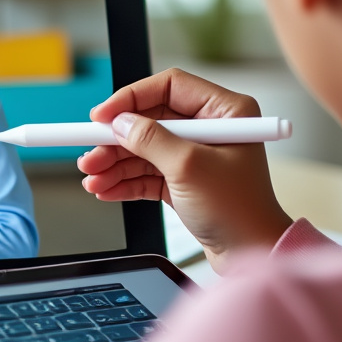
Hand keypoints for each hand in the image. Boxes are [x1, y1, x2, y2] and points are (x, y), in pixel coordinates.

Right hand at [78, 68, 292, 271]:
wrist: (250, 254)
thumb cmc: (238, 209)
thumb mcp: (188, 167)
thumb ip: (151, 140)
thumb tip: (120, 123)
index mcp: (225, 111)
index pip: (169, 87)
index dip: (132, 98)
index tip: (102, 115)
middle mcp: (211, 128)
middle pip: (150, 121)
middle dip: (117, 140)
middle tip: (90, 154)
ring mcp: (195, 155)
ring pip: (144, 149)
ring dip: (115, 164)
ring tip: (92, 178)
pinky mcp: (184, 180)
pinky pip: (147, 173)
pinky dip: (125, 181)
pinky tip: (105, 189)